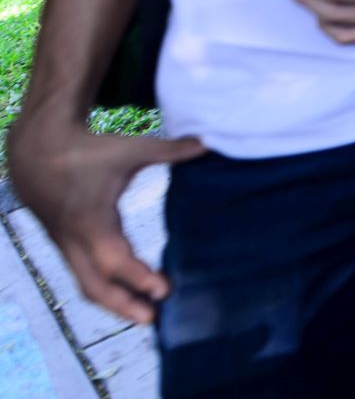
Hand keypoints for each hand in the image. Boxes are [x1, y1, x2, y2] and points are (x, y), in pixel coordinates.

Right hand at [6, 116, 206, 323]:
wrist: (38, 156)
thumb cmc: (88, 153)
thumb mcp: (129, 149)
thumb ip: (169, 150)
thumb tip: (207, 142)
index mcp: (92, 220)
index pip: (114, 259)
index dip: (138, 277)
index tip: (163, 290)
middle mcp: (76, 240)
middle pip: (95, 285)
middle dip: (123, 306)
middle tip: (154, 319)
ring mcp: (68, 246)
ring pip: (87, 285)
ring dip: (114, 303)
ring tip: (146, 316)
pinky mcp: (66, 247)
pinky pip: (84, 276)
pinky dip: (104, 290)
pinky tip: (128, 296)